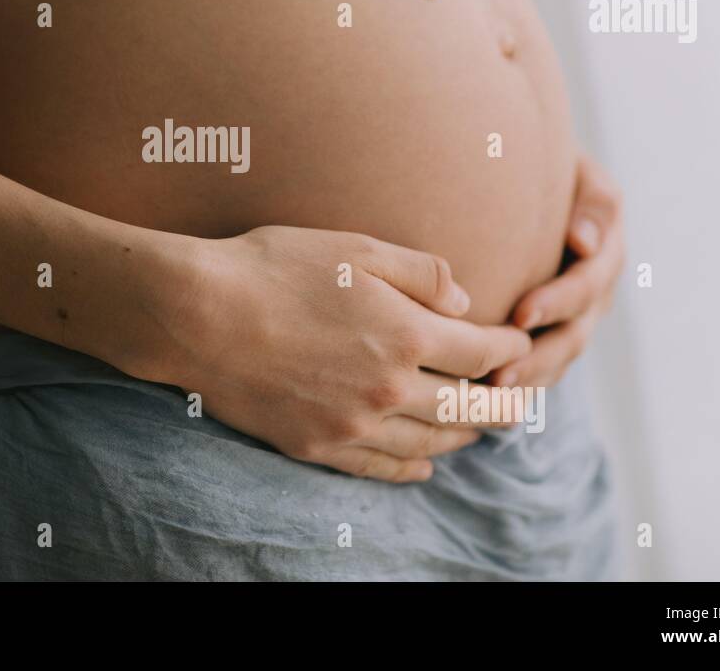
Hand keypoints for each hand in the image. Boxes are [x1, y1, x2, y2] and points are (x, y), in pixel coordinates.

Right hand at [161, 226, 532, 482]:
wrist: (197, 315)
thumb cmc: (272, 268)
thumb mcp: (355, 249)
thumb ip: (420, 272)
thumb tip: (464, 301)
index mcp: (406, 336)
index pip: (482, 353)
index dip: (509, 346)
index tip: (518, 341)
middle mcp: (389, 390)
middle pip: (468, 409)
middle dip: (503, 403)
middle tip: (522, 401)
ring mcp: (352, 425)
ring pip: (429, 444)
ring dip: (462, 437)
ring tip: (478, 429)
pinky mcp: (316, 446)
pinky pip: (380, 469)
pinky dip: (412, 469)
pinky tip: (423, 465)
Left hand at [494, 153, 624, 387]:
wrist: (525, 176)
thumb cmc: (540, 160)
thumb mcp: (574, 167)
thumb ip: (590, 199)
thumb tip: (585, 241)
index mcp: (604, 244)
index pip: (588, 280)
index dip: (560, 300)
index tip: (523, 313)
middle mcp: (596, 285)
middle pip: (575, 332)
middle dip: (539, 355)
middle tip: (501, 371)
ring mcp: (577, 313)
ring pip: (558, 357)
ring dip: (528, 378)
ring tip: (491, 392)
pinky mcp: (553, 330)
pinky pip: (542, 365)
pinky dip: (521, 383)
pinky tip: (487, 400)